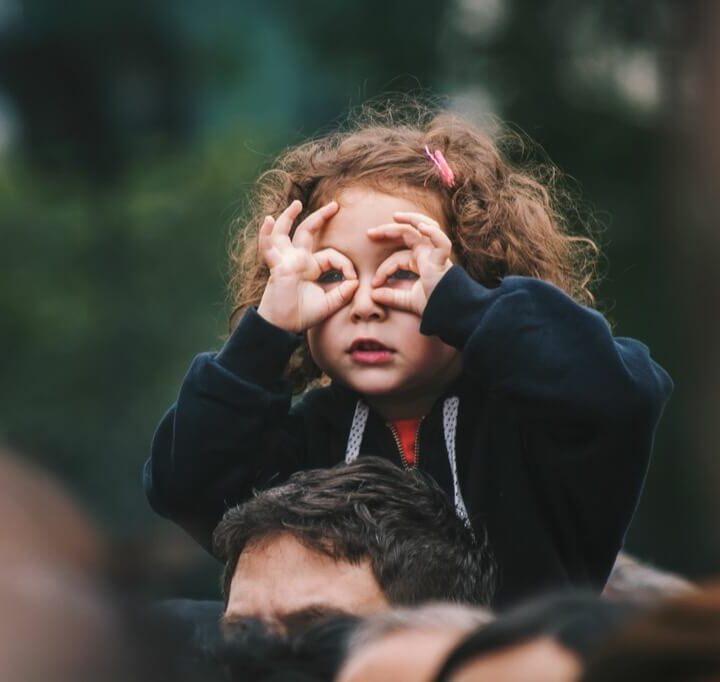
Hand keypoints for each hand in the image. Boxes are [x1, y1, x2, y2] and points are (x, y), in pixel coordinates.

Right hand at [257, 200, 358, 331]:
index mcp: (311, 267)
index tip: (353, 279)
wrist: (283, 327)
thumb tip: (356, 281)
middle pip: (308, 232)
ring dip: (288, 217)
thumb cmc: (302, 315)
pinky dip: (266, 234)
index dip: (345, 264)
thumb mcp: (329, 304)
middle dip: (321, 218)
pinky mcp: (277, 266)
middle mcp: (297, 260)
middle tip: (335, 205)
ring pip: (285, 233)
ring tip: (297, 204)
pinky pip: (269, 248)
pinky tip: (268, 220)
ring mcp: (285, 261)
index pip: (331, 255)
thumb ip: (343, 293)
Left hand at [368, 211, 452, 315]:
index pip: (397, 258)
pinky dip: (433, 233)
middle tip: (369, 233)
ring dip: (411, 219)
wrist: (449, 313)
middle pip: (407, 234)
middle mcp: (428, 254)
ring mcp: (436, 254)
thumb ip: (391, 297)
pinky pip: (441, 241)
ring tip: (395, 216)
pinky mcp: (443, 259)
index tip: (374, 284)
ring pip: (425, 228)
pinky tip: (421, 227)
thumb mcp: (408, 300)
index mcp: (420, 262)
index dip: (384, 269)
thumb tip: (373, 295)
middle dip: (388, 231)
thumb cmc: (433, 305)